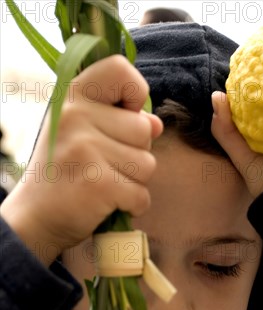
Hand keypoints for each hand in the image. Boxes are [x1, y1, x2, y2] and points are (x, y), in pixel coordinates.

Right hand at [0, 55, 162, 264]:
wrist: (36, 217)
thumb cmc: (64, 173)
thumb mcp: (82, 135)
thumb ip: (120, 122)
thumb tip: (156, 124)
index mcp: (73, 97)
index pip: (120, 69)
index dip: (135, 93)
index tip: (126, 114)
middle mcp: (77, 116)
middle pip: (144, 129)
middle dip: (135, 154)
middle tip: (104, 166)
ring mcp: (87, 149)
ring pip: (148, 164)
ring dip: (134, 182)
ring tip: (105, 185)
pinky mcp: (98, 184)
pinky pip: (141, 195)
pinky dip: (132, 206)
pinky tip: (108, 204)